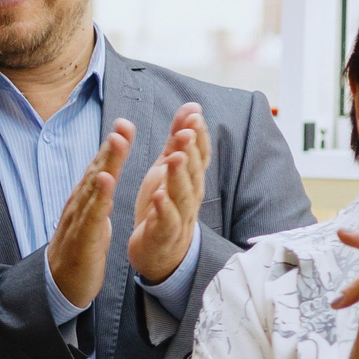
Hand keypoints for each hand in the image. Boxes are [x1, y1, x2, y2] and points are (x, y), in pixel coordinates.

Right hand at [47, 122, 132, 309]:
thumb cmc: (77, 255)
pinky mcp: (81, 240)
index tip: (124, 125)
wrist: (58, 289)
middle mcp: (78, 206)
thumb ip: (97, 199)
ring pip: (94, 188)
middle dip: (111, 146)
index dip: (112, 147)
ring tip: (118, 141)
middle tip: (123, 123)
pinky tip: (106, 180)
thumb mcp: (90, 222)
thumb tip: (104, 179)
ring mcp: (77, 221)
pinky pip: (92, 215)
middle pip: (96, 171)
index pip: (99, 170)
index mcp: (84, 202)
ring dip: (107, 163)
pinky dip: (99, 196)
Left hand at [125, 103, 207, 284]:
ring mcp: (180, 216)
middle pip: (194, 171)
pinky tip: (158, 196)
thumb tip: (192, 108)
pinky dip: (165, 209)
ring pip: (183, 195)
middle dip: (191, 150)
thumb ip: (179, 140)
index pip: (200, 154)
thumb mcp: (168, 169)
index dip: (198, 135)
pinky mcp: (165, 235)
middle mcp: (190, 195)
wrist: (159, 251)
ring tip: (174, 158)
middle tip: (185, 132)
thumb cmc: (165, 205)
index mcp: (190, 178)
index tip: (193, 115)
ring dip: (180, 176)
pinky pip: (167, 221)